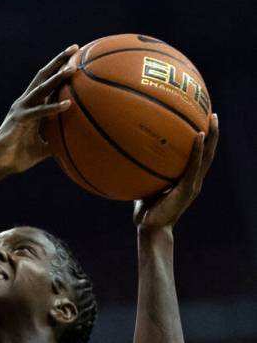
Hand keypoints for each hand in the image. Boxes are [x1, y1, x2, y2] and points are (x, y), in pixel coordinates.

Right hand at [0, 45, 77, 174]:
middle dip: (58, 61)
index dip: (59, 68)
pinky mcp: (18, 119)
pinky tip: (67, 104)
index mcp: (31, 106)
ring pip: (41, 88)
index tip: (76, 56)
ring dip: (56, 77)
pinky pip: (39, 111)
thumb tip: (78, 144)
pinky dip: (53, 108)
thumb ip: (58, 140)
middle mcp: (25, 103)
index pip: (47, 83)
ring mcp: (21, 109)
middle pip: (43, 76)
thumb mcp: (43, 148)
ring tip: (72, 69)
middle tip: (74, 48)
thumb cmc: (17, 157)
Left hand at [134, 114, 218, 232]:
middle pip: (208, 152)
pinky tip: (197, 135)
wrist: (150, 228)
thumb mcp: (145, 186)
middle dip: (212, 133)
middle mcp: (194, 180)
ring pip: (207, 156)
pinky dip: (197, 150)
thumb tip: (130, 157)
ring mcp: (193, 184)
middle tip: (213, 114)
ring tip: (213, 119)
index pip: (199, 156)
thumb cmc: (145, 210)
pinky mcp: (188, 188)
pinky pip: (194, 166)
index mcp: (186, 179)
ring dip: (211, 136)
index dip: (203, 141)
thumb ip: (144, 173)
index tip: (203, 122)